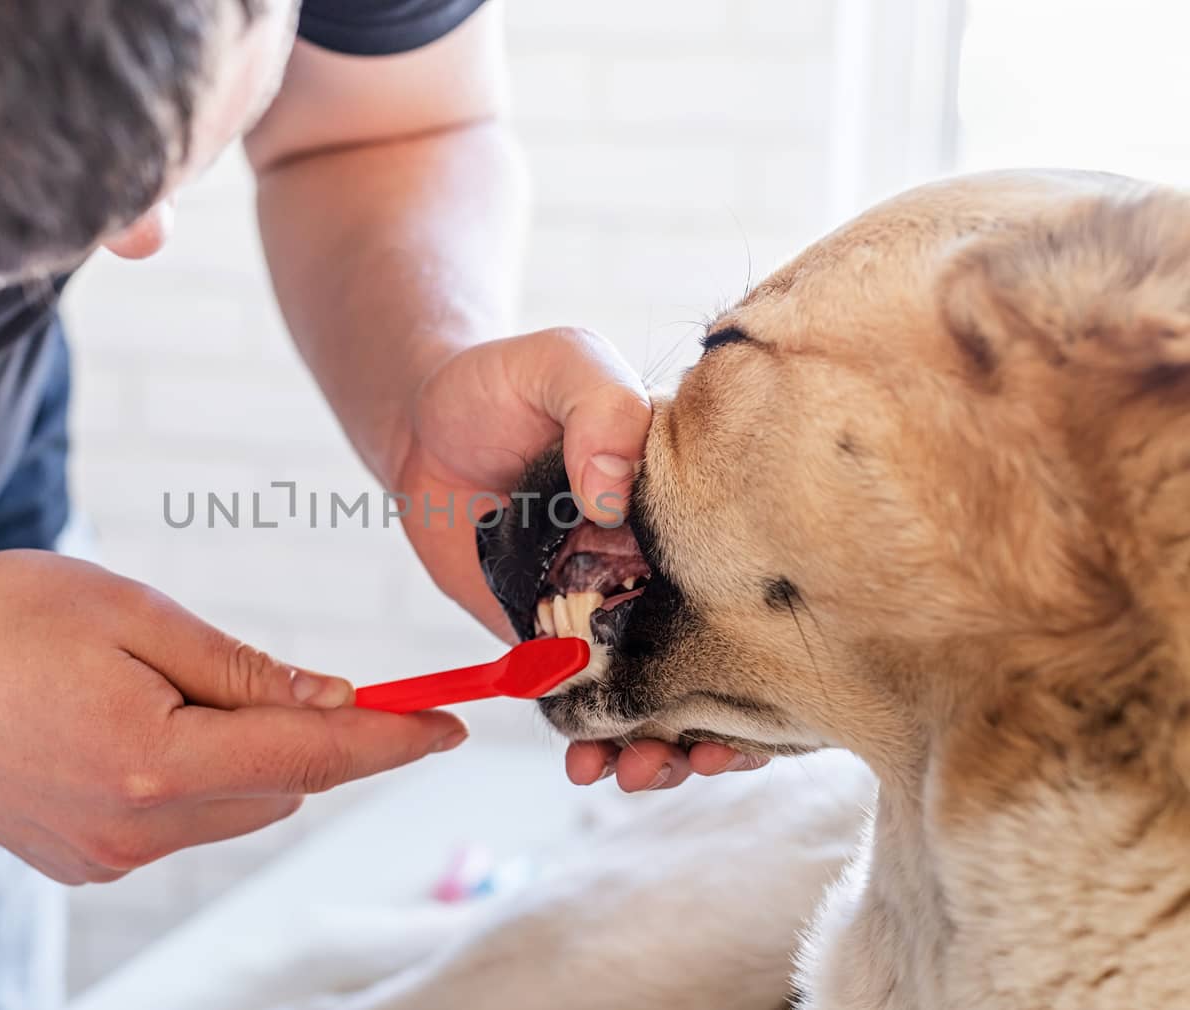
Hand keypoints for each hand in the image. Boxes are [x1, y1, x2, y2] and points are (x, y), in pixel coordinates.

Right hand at [0, 551, 465, 883]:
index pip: (312, 760)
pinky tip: (119, 726)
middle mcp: (135, 830)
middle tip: (246, 669)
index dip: (391, 742)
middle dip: (297, 734)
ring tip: (149, 687)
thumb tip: (333, 705)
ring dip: (237, 756)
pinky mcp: (83, 863)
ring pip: (232, 806)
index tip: (453, 725)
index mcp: (153, 762)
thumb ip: (242, 671)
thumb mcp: (131, 616)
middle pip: (279, 788)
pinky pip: (178, 822)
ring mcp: (106, 858)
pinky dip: (186, 777)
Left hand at [391, 326, 764, 787]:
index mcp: (689, 506)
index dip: (771, 641)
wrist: (420, 422)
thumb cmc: (503, 382)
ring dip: (660, 747)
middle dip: (723, 722)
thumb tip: (613, 491)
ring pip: (656, 695)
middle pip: (716, 656)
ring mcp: (609, 609)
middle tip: (700, 755)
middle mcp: (662, 565)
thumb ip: (597, 407)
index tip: (767, 691)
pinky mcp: (552, 639)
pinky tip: (584, 763)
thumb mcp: (560, 363)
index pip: (755, 578)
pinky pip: (584, 701)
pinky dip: (591, 740)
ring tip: (636, 772)